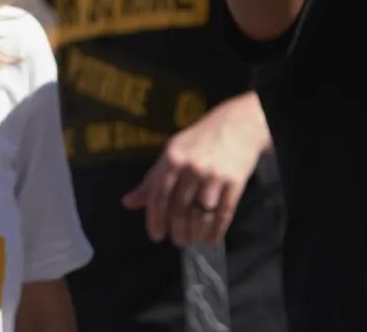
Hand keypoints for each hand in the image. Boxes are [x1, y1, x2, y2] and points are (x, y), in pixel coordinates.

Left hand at [120, 95, 267, 244]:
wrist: (238, 124)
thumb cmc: (200, 140)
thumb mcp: (172, 152)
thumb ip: (152, 179)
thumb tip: (128, 202)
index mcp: (172, 158)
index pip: (158, 195)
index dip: (155, 219)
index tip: (156, 236)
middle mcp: (191, 167)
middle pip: (179, 208)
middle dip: (176, 230)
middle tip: (177, 241)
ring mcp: (214, 176)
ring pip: (200, 214)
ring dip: (194, 232)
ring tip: (191, 239)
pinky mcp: (234, 182)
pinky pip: (223, 213)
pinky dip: (215, 230)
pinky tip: (210, 238)